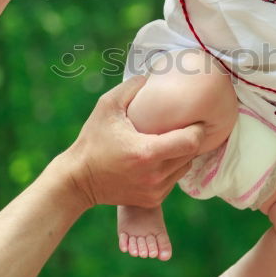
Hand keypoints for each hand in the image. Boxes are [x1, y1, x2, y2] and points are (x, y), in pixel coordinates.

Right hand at [62, 76, 204, 207]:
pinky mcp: (153, 199)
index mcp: (147, 152)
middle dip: (191, 138)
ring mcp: (155, 191)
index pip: (191, 141)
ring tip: (171, 139)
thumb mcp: (107, 106)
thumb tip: (151, 76)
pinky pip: (174, 179)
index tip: (194, 117)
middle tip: (185, 124)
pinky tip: (160, 156)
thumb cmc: (93, 140)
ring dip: (182, 153)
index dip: (197, 128)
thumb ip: (131, 87)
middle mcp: (155, 175)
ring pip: (185, 167)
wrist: (78, 180)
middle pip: (191, 154)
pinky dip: (172, 167)